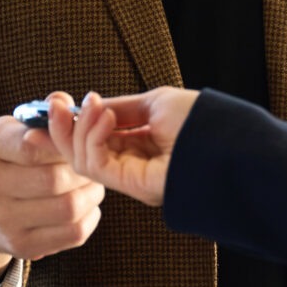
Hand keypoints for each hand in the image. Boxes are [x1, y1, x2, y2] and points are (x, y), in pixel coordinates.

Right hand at [0, 99, 105, 284]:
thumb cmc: (12, 159)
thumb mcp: (19, 129)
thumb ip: (45, 114)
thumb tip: (63, 101)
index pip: (32, 145)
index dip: (65, 143)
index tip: (79, 140)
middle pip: (55, 179)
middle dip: (84, 170)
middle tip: (94, 164)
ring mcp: (3, 220)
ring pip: (68, 207)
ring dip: (91, 193)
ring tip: (93, 183)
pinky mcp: (21, 246)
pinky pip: (72, 233)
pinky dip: (90, 216)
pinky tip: (86, 205)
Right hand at [48, 87, 197, 208]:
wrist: (231, 145)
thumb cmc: (203, 122)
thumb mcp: (154, 103)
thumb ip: (119, 108)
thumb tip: (87, 106)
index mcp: (140, 144)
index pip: (94, 136)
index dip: (73, 119)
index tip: (57, 101)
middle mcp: (133, 163)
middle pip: (82, 149)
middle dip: (64, 125)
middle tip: (55, 103)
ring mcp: (131, 176)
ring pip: (82, 158)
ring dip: (78, 127)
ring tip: (93, 106)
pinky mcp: (131, 185)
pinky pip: (95, 164)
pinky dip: (91, 137)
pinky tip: (103, 118)